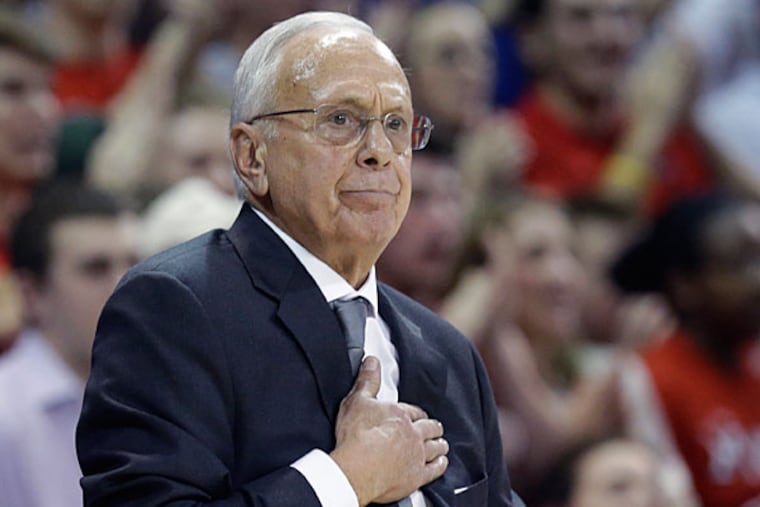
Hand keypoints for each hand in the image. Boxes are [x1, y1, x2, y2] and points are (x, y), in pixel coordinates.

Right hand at [330, 356, 448, 505]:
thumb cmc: (355, 437)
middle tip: (435, 428)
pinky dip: (440, 465)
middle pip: (429, 428)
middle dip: (433, 427)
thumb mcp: (357, 401)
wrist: (357, 469)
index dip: (416, 414)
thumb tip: (372, 361)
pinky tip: (441, 464)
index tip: (416, 415)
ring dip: (439, 445)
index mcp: (400, 415)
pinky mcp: (417, 476)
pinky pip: (435, 470)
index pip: (414, 411)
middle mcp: (413, 434)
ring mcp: (417, 456)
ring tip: (441, 444)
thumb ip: (367, 380)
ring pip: (436, 448)